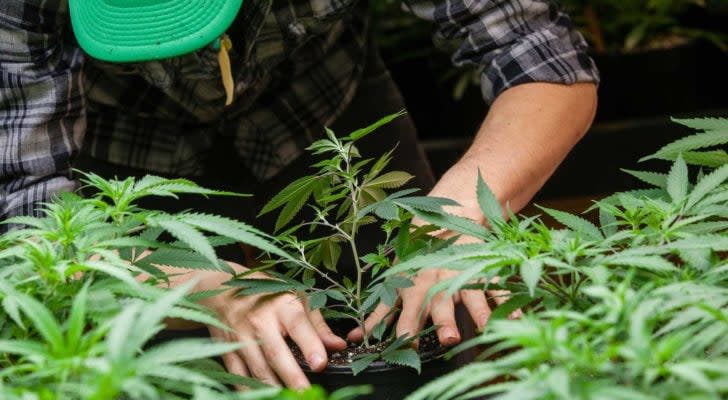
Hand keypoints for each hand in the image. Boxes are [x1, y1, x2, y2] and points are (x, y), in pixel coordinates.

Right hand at [194, 268, 346, 388]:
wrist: (223, 290)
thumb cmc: (268, 295)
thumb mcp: (297, 299)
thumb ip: (318, 326)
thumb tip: (339, 346)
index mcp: (282, 305)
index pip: (298, 325)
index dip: (310, 345)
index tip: (321, 364)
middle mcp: (260, 321)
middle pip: (276, 353)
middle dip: (292, 377)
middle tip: (306, 393)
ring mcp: (241, 337)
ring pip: (257, 369)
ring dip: (273, 388)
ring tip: (288, 398)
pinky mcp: (228, 350)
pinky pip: (239, 375)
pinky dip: (250, 390)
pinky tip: (264, 396)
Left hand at [348, 160, 517, 345]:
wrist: (450, 214)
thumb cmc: (417, 257)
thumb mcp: (397, 280)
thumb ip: (381, 312)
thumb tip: (357, 338)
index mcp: (413, 282)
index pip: (405, 306)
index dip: (403, 324)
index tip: (403, 342)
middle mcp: (436, 277)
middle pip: (439, 298)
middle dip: (442, 318)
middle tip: (447, 338)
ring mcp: (461, 271)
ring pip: (469, 291)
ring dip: (477, 311)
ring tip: (485, 328)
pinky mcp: (482, 266)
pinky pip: (497, 284)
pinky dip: (507, 300)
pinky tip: (519, 317)